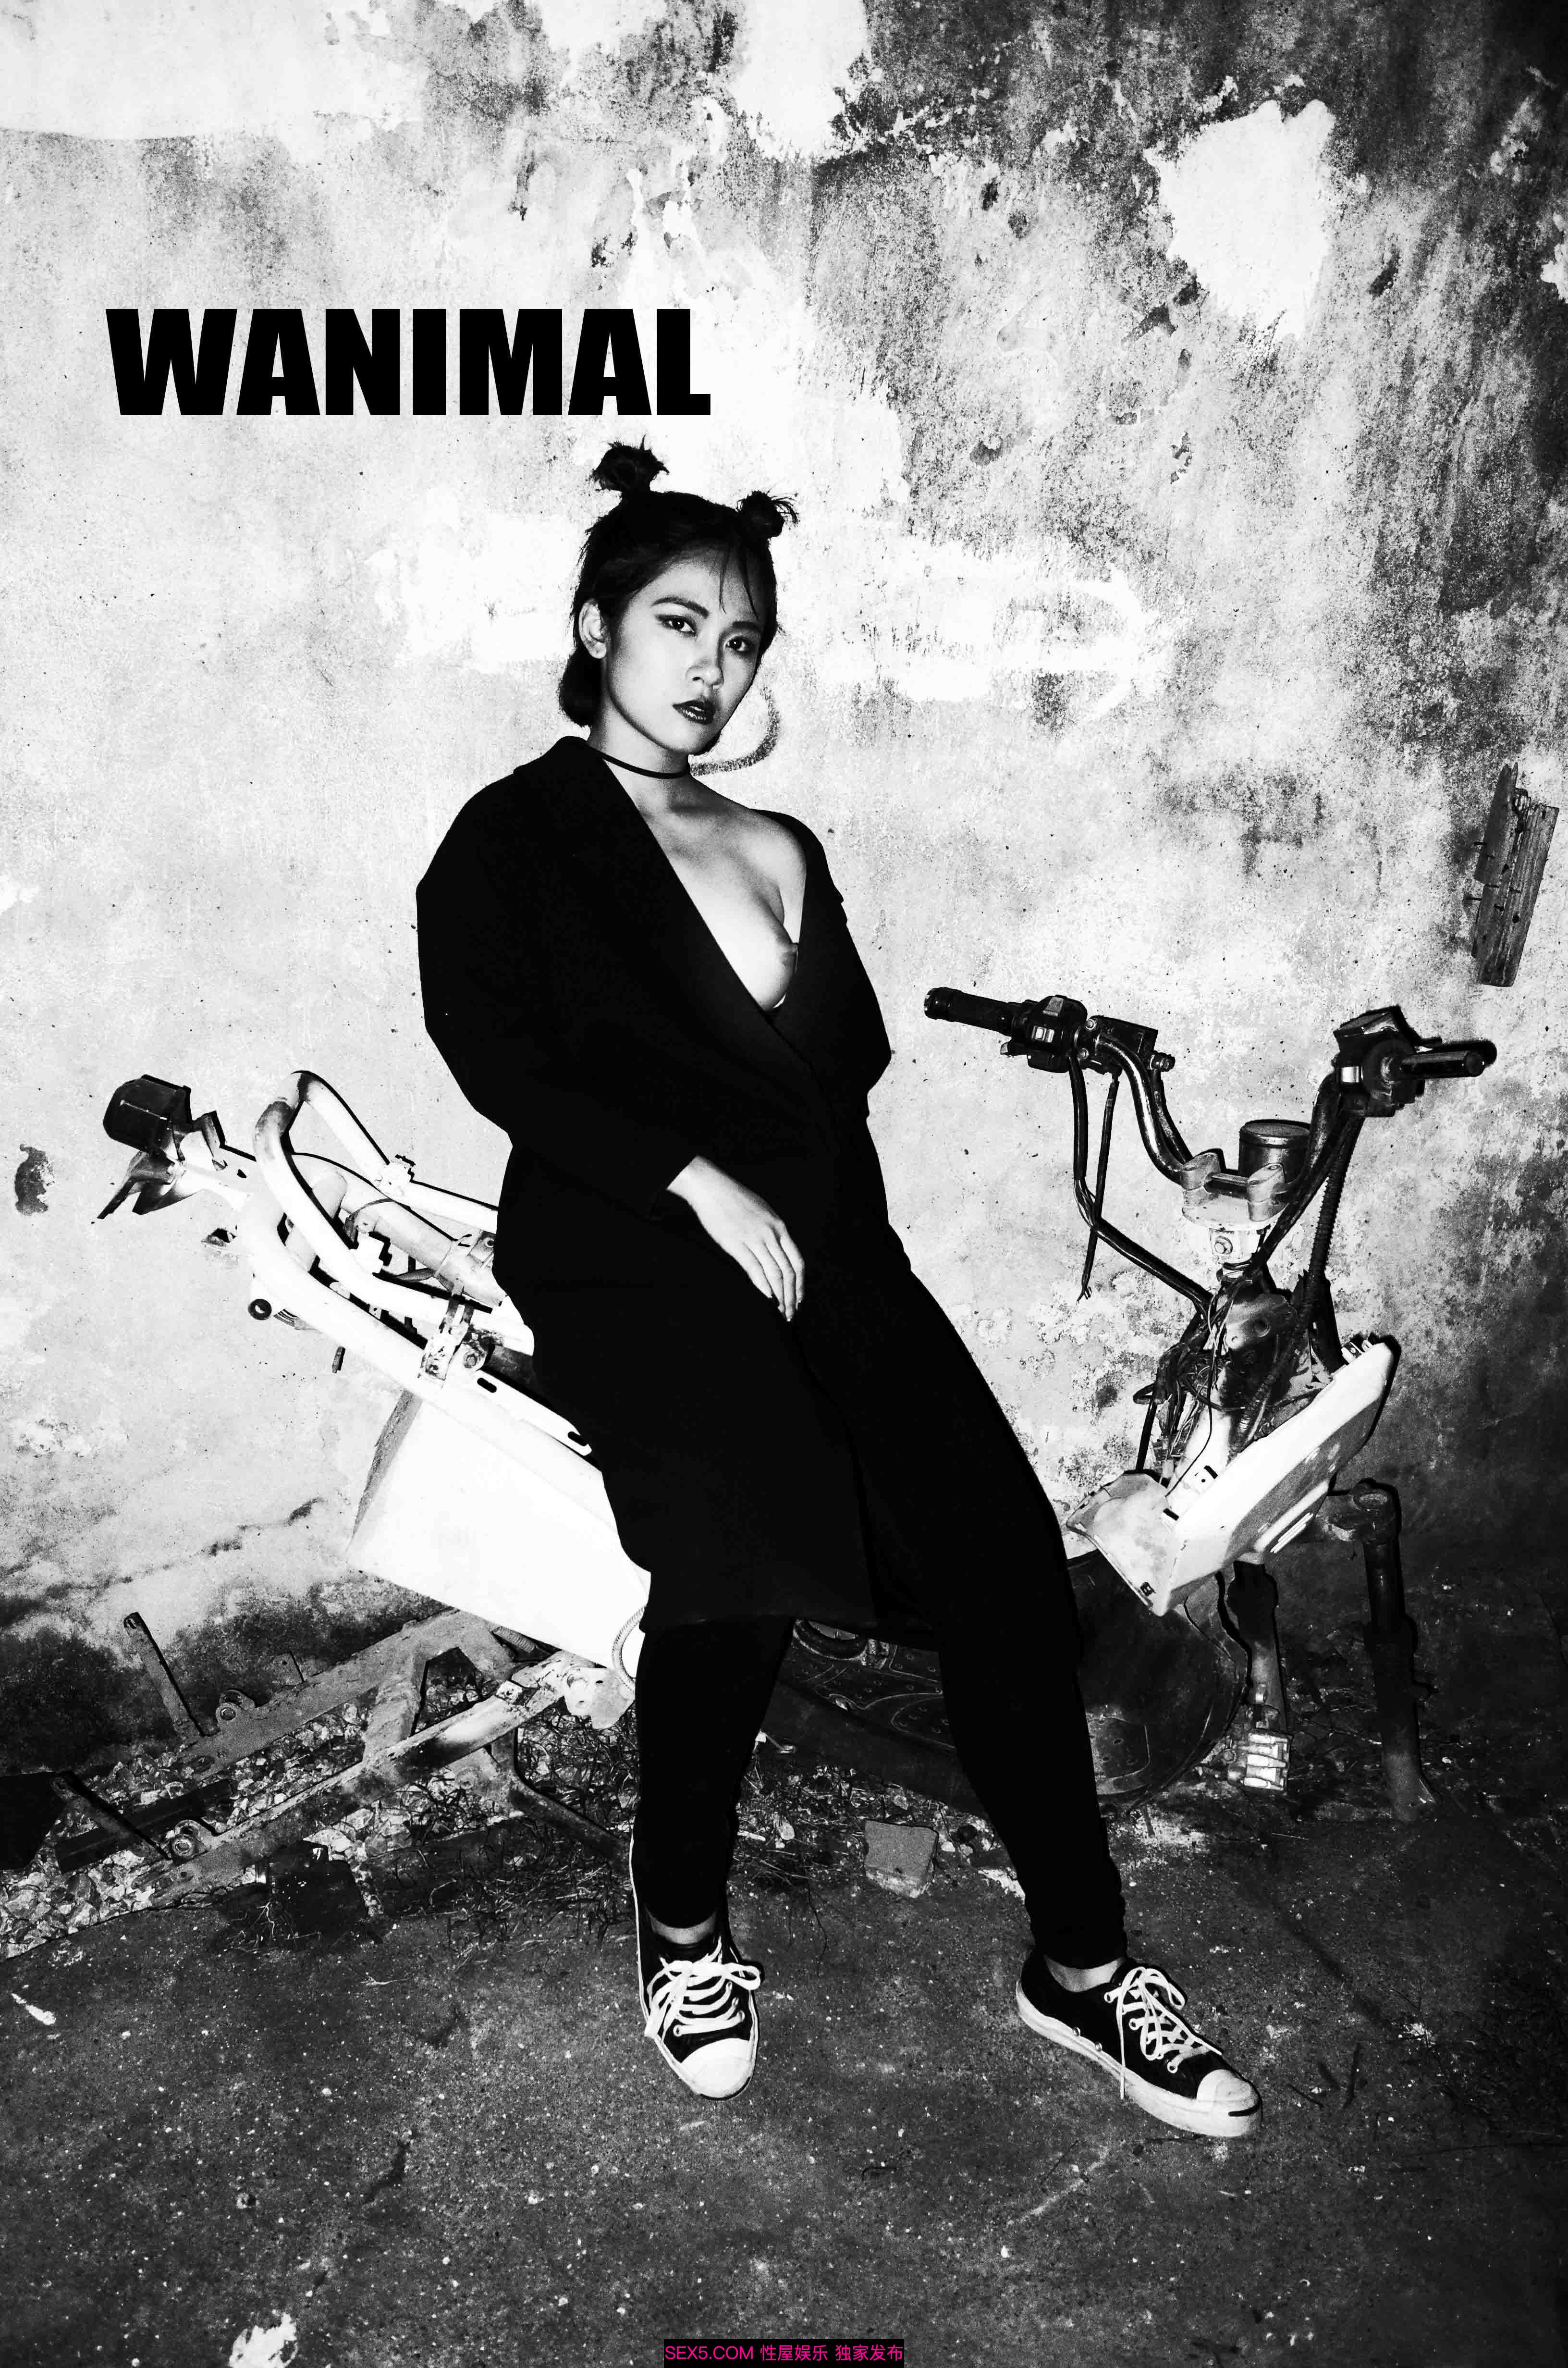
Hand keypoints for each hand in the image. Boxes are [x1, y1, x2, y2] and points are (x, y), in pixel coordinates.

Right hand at [667, 1156, 804, 1319]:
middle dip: (791, 1296)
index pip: (797, 1261)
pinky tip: (766, 1299)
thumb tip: (778, 1249)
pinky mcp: (736, 1244)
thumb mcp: (763, 1211)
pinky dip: (762, 1287)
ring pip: (774, 1273)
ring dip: (779, 1296)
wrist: (713, 1188)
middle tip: (790, 1313)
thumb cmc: (735, 1199)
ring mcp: (755, 1239)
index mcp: (780, 1227)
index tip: (799, 1298)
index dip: (800, 1283)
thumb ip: (773, 1231)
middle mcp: (771, 1234)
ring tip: (779, 1312)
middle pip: (788, 1271)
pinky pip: (754, 1269)